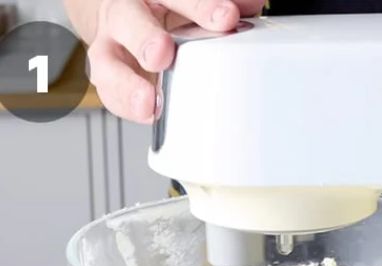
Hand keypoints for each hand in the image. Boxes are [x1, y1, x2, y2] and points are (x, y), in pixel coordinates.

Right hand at [86, 0, 263, 122]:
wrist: (128, 19)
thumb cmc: (171, 11)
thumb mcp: (193, 4)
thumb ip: (220, 4)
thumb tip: (252, 5)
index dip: (201, 6)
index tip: (227, 17)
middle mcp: (126, 14)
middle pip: (128, 21)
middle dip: (144, 38)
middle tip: (161, 54)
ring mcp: (111, 47)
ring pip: (106, 62)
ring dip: (127, 85)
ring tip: (147, 103)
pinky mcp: (108, 76)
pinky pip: (109, 92)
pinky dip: (125, 105)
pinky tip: (147, 115)